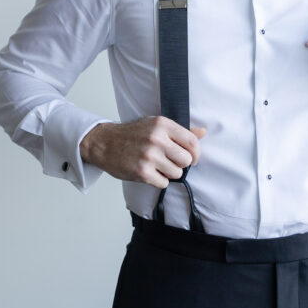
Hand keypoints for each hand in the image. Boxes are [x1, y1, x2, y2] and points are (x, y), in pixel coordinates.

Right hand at [79, 117, 206, 187]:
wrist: (104, 143)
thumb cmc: (132, 134)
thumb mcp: (156, 125)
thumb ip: (180, 130)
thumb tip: (203, 132)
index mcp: (163, 124)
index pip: (192, 142)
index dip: (196, 153)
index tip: (192, 158)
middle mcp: (157, 139)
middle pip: (186, 160)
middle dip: (180, 164)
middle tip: (169, 161)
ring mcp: (149, 156)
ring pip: (176, 173)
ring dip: (169, 173)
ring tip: (157, 166)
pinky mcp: (142, 172)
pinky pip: (164, 183)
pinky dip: (159, 180)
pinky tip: (150, 172)